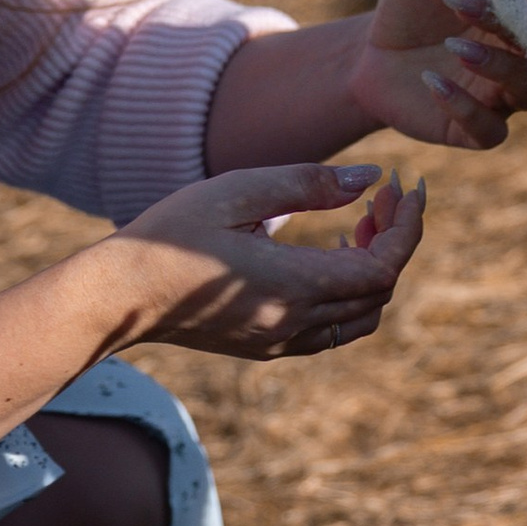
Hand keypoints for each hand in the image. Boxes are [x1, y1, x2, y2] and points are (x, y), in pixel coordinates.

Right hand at [109, 164, 425, 361]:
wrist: (119, 295)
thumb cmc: (171, 232)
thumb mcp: (238, 190)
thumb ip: (309, 184)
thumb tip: (370, 178)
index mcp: (292, 285)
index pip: (383, 267)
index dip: (407, 227)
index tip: (405, 187)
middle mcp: (294, 323)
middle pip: (380, 291)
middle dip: (394, 240)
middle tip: (380, 196)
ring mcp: (282, 342)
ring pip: (362, 317)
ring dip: (375, 272)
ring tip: (356, 226)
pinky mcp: (268, 347)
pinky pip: (333, 329)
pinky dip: (349, 294)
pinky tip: (326, 256)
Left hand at [351, 0, 526, 150]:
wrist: (371, 54)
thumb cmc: (412, 5)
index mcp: (521, 13)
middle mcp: (523, 56)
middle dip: (503, 23)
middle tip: (458, 4)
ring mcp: (503, 95)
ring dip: (496, 67)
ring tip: (454, 45)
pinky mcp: (476, 129)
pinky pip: (489, 130)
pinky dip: (465, 107)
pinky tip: (434, 83)